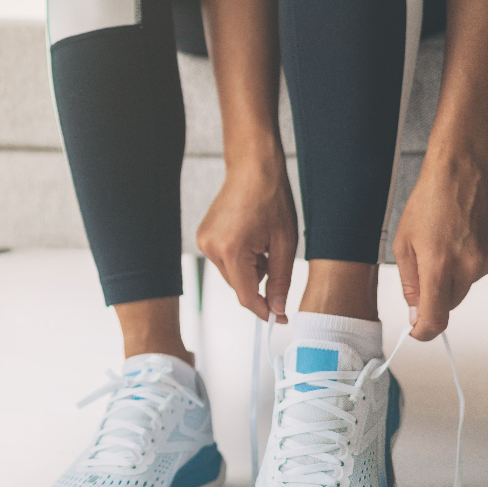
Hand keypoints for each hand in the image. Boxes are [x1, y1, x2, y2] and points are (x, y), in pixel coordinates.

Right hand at [196, 158, 297, 322]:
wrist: (253, 168)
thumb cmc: (271, 198)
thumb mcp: (284, 243)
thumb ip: (281, 280)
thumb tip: (278, 309)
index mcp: (231, 250)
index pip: (246, 295)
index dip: (265, 310)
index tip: (279, 318)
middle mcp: (211, 248)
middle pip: (238, 286)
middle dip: (259, 281)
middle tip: (274, 256)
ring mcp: (203, 241)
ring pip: (232, 274)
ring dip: (250, 268)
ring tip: (262, 242)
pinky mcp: (203, 236)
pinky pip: (224, 260)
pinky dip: (240, 258)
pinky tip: (250, 238)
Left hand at [393, 152, 487, 339]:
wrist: (463, 171)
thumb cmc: (428, 203)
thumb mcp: (403, 243)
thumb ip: (410, 283)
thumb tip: (415, 314)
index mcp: (438, 264)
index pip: (435, 317)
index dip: (424, 331)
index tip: (417, 332)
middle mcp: (468, 266)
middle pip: (450, 303)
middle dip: (435, 295)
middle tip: (426, 266)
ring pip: (465, 285)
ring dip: (453, 274)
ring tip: (447, 239)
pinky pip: (481, 269)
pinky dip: (470, 261)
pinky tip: (464, 235)